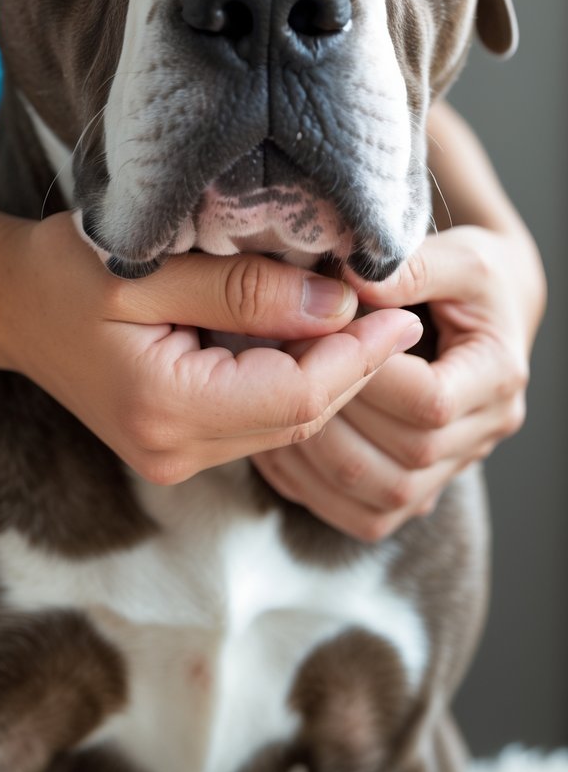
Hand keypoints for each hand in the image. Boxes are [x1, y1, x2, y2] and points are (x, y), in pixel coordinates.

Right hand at [0, 211, 421, 484]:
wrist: (8, 304)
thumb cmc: (66, 268)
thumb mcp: (151, 264)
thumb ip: (244, 289)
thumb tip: (336, 306)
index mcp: (164, 407)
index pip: (297, 397)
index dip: (358, 357)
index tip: (400, 312)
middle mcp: (173, 451)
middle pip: (299, 418)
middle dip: (356, 367)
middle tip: (400, 313)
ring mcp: (174, 457)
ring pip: (286, 424)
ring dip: (329, 375)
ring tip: (368, 320)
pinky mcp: (177, 447)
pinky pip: (260, 420)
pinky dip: (295, 382)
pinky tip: (316, 340)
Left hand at [251, 224, 544, 540]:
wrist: (476, 315)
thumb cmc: (463, 282)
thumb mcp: (454, 256)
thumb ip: (410, 267)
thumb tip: (352, 277)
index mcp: (497, 376)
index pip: (430, 402)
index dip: (367, 372)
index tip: (318, 330)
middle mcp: (482, 435)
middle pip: (406, 454)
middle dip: (334, 407)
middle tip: (280, 359)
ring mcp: (448, 473)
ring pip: (379, 497)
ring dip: (315, 451)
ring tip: (272, 395)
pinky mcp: (412, 496)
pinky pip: (360, 515)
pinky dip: (310, 484)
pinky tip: (273, 439)